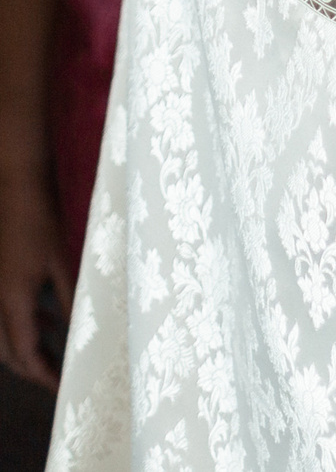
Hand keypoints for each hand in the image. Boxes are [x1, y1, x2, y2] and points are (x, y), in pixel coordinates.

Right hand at [0, 167, 68, 389]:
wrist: (17, 188)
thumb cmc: (42, 222)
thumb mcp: (63, 263)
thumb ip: (72, 300)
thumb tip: (84, 333)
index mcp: (13, 302)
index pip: (26, 355)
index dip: (45, 376)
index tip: (64, 391)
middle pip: (12, 352)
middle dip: (36, 369)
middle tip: (62, 381)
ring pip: (8, 334)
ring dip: (33, 347)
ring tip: (62, 357)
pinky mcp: (3, 278)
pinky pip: (11, 313)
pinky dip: (30, 324)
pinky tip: (54, 320)